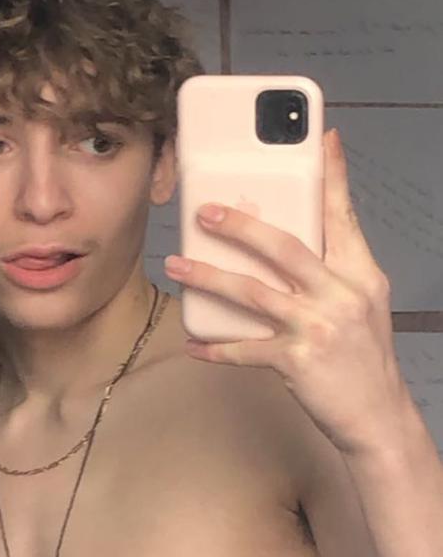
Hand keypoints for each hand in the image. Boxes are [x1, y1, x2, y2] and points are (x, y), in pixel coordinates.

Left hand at [164, 128, 408, 455]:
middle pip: (285, 247)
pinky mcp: (297, 361)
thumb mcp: (362, 305)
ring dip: (209, 277)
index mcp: (360, 275)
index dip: (333, 175)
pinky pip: (245, 349)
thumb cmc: (363, 360)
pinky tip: (194, 343)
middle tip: (205, 211)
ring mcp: (317, 328)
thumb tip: (290, 244)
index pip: (344, 215)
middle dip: (241, 225)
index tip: (323, 139)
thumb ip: (333, 272)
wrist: (378, 417)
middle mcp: (340, 295)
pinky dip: (216, 347)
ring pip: (253, 292)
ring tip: (178, 264)